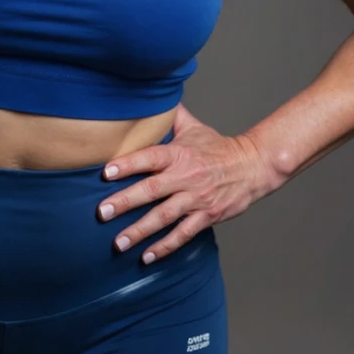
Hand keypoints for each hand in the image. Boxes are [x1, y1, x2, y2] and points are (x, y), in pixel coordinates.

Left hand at [96, 103, 278, 264]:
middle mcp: (186, 177)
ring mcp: (196, 199)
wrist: (252, 166)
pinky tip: (146, 256)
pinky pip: (183, 234)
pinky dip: (165, 246)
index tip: (105, 173)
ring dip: (140, 231)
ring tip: (118, 242)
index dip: (128, 164)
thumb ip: (170, 116)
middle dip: (125, 202)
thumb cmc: (218, 147)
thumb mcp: (194, 127)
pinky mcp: (206, 216)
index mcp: (180, 154)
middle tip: (101, 212)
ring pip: (164, 217)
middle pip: (152, 190)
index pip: (150, 157)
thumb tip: (151, 97)